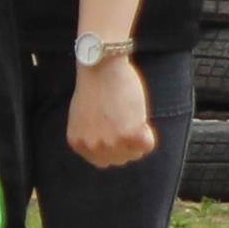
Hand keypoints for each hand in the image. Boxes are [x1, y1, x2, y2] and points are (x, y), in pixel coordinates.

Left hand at [67, 53, 152, 167]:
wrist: (101, 66)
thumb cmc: (95, 84)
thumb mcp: (83, 117)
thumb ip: (93, 135)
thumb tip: (111, 147)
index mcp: (79, 143)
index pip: (103, 161)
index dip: (114, 146)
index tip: (118, 130)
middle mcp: (93, 147)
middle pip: (120, 160)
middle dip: (127, 144)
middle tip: (128, 121)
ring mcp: (112, 143)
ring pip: (135, 153)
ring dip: (138, 137)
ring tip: (132, 115)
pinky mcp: (131, 134)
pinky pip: (148, 144)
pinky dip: (149, 132)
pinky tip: (140, 116)